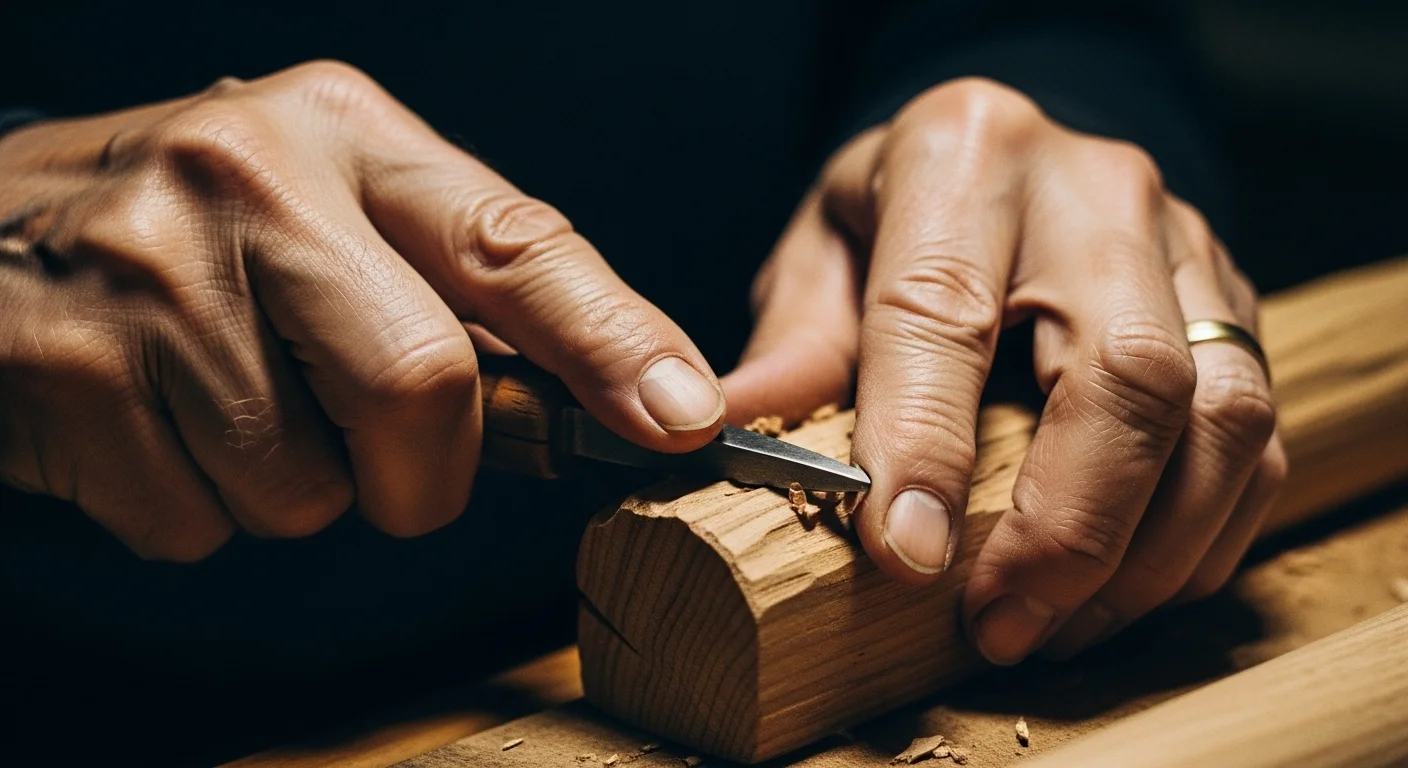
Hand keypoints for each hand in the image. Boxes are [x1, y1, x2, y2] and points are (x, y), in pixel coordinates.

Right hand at [0, 62, 724, 560]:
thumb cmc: (204, 236)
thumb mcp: (337, 211)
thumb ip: (465, 290)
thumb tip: (623, 399)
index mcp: (343, 133)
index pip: (513, 245)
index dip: (611, 342)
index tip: (681, 418)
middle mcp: (250, 180)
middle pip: (422, 388)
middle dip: (423, 473)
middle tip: (378, 453)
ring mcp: (151, 276)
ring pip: (308, 488)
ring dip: (294, 489)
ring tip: (225, 401)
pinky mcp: (72, 374)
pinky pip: (203, 522)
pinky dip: (202, 508)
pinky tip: (154, 424)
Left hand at [723, 78, 1285, 663]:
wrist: (1011, 157)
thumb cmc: (902, 212)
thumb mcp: (823, 249)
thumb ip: (795, 341)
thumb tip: (732, 432)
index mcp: (963, 153)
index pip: (942, 310)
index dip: (925, 442)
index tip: (904, 557)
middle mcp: (1094, 190)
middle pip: (1126, 371)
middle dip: (1067, 526)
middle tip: (998, 622)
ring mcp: (1185, 244)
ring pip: (1219, 416)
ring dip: (1143, 553)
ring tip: (1053, 627)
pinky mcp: (1234, 304)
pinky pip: (1255, 439)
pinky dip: (1198, 539)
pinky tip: (1119, 591)